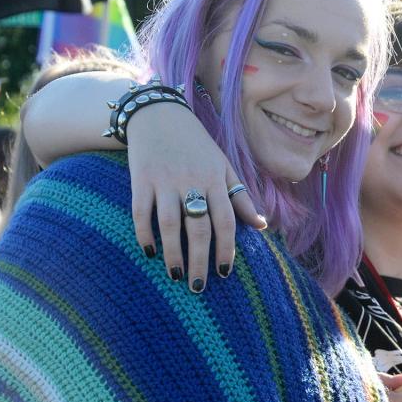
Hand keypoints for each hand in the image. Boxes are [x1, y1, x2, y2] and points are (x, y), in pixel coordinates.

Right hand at [126, 102, 266, 290]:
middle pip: (198, 227)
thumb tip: (261, 225)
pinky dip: (144, 233)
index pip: (225, 220)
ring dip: (173, 253)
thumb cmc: (197, 146)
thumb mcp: (223, 166)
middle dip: (199, 260)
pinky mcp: (140, 180)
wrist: (160, 115)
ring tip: (175, 276)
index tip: (225, 272)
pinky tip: (150, 251)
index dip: (226, 248)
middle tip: (198, 286)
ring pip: (169, 224)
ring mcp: (164, 181)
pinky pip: (141, 212)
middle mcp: (191, 181)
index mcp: (215, 179)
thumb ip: (240, 196)